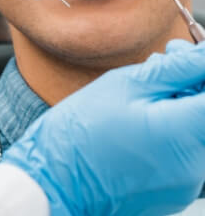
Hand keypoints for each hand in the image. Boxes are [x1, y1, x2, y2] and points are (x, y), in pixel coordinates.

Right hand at [4, 40, 204, 215]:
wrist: (56, 181)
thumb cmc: (82, 131)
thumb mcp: (125, 85)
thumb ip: (175, 69)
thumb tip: (203, 55)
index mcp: (182, 135)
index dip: (201, 70)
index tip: (188, 56)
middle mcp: (194, 166)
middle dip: (192, 80)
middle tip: (166, 57)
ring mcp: (185, 183)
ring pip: (195, 128)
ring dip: (179, 101)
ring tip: (143, 87)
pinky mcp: (174, 190)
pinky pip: (183, 149)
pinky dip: (170, 126)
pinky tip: (140, 115)